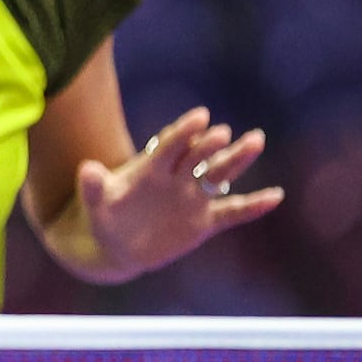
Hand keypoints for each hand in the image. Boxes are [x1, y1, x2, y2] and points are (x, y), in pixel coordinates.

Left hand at [78, 108, 285, 280]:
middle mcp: (177, 177)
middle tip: (223, 132)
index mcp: (152, 169)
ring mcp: (193, 198)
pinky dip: (252, 206)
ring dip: (236, 159)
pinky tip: (275, 196)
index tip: (200, 116)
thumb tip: (86, 169)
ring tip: (255, 139)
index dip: (184, 132)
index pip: (170, 145)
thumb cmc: (105, 217)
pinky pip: (232, 212)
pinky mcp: (204, 221)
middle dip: (209, 144)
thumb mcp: (95, 204)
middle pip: (198, 155)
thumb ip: (93, 187)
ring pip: (219, 174)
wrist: (116, 246)